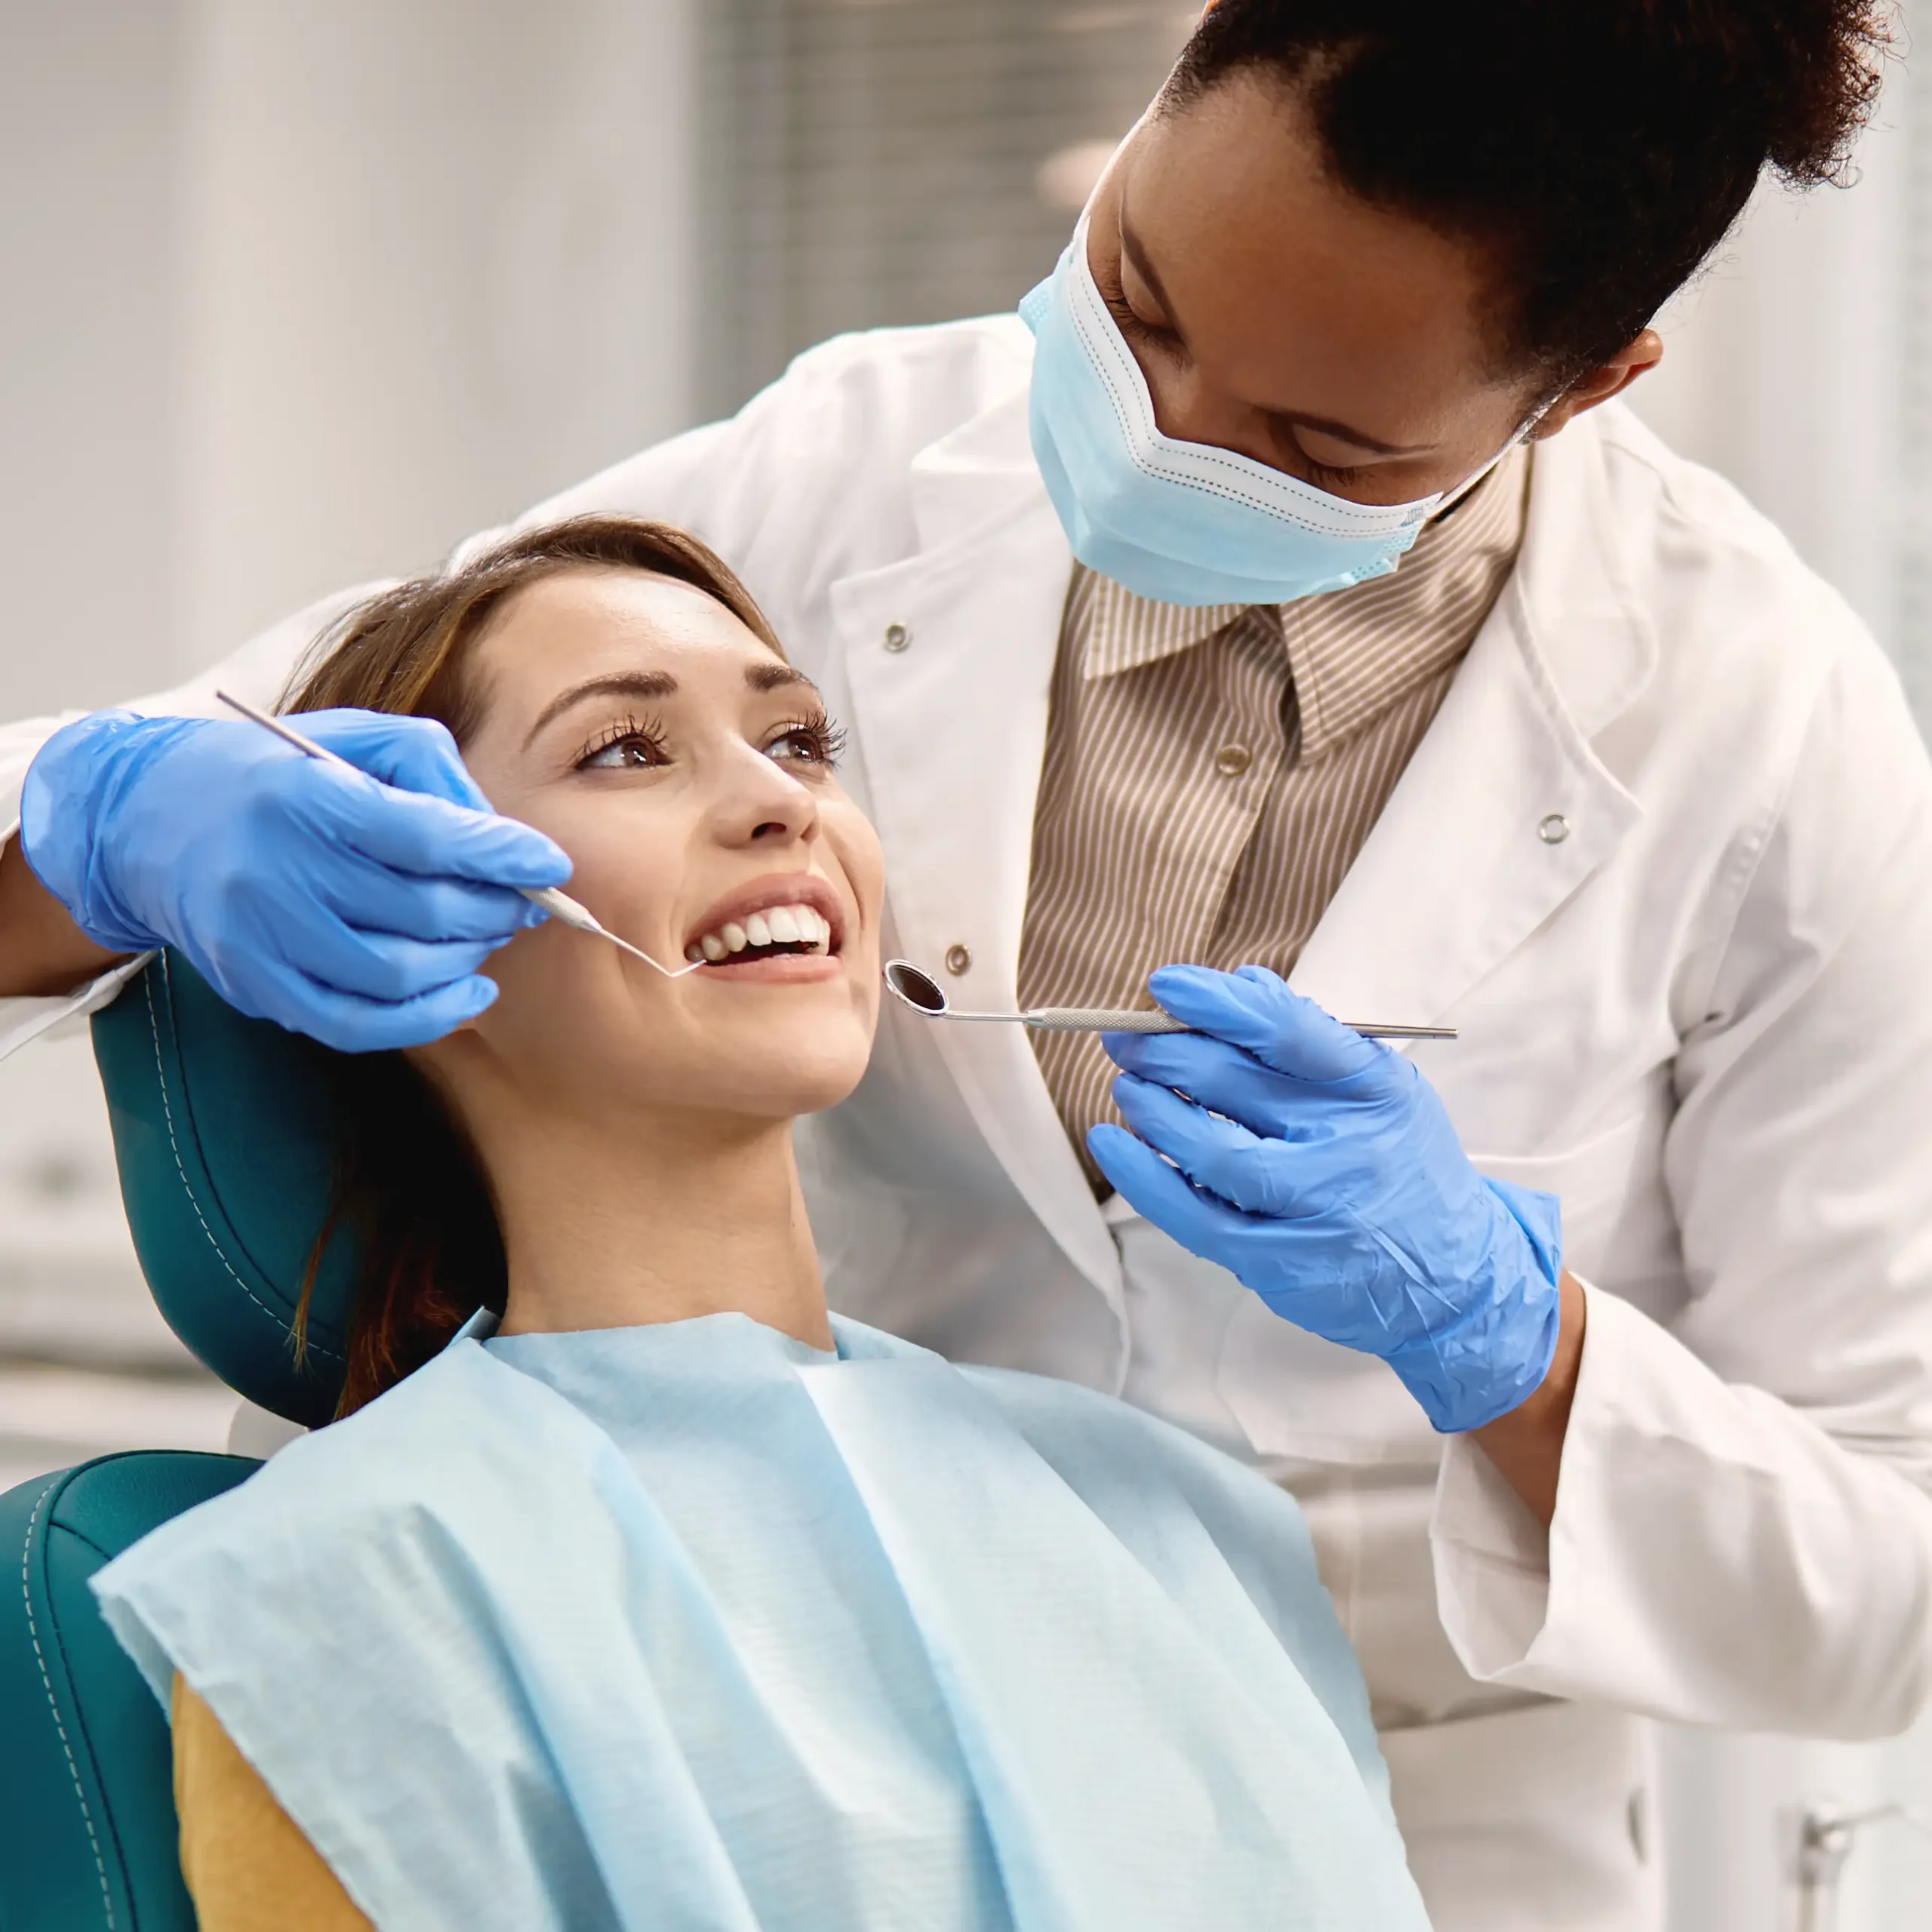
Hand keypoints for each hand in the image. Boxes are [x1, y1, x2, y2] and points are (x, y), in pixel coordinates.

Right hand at [20, 708, 569, 1050]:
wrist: (150, 817)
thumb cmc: (274, 774)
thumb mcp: (351, 739)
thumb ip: (432, 770)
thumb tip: (500, 834)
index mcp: (305, 796)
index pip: (425, 835)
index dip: (500, 855)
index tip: (550, 864)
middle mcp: (277, 870)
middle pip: (421, 912)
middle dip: (493, 910)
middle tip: (523, 901)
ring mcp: (260, 937)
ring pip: (397, 976)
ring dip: (466, 962)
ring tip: (488, 935)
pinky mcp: (254, 985)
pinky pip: (355, 1025)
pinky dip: (426, 1019)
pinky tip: (467, 994)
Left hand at [1087, 964, 1562, 1433]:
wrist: (1456, 1279)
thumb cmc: (1398, 1164)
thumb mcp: (1381, 1090)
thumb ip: (1310, 1039)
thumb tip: (1238, 985)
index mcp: (1373, 1088)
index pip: (1288, 1030)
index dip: (1217, 1003)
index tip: (1165, 985)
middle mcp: (1347, 1147)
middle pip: (1234, 1085)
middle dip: (1164, 1053)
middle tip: (1125, 1038)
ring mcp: (1313, 1209)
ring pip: (1209, 1150)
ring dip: (1153, 1110)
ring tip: (1127, 1086)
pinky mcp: (1278, 1262)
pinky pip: (1194, 1215)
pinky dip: (1143, 1177)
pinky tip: (1111, 1143)